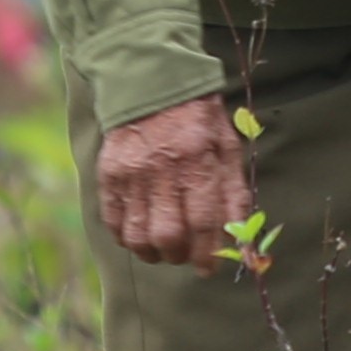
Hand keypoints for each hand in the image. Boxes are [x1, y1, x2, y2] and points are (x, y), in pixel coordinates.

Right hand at [96, 94, 254, 268]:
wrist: (152, 81)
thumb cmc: (198, 118)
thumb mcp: (227, 147)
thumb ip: (234, 194)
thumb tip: (241, 239)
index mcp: (197, 160)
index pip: (204, 222)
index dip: (208, 254)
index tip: (209, 268)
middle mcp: (162, 169)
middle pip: (168, 236)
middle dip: (180, 256)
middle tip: (185, 254)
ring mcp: (131, 173)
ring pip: (137, 236)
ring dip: (152, 252)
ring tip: (162, 248)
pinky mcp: (108, 174)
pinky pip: (113, 221)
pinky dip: (126, 237)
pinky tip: (139, 233)